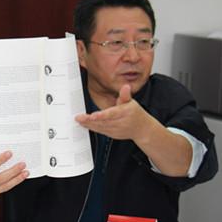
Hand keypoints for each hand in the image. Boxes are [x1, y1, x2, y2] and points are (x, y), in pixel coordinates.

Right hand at [0, 148, 27, 221]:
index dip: (1, 159)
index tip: (9, 154)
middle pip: (2, 177)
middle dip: (14, 171)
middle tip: (23, 164)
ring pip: (5, 186)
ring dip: (16, 179)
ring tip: (25, 173)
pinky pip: (1, 191)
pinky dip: (9, 185)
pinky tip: (15, 180)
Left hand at [77, 84, 191, 175]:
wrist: (142, 129)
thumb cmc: (135, 114)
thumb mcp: (132, 103)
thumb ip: (125, 95)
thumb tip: (125, 87)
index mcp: (124, 113)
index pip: (112, 114)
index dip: (102, 115)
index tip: (93, 116)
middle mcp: (119, 122)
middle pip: (103, 122)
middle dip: (90, 120)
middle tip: (79, 117)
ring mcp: (116, 130)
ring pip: (100, 128)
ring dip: (89, 124)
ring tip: (79, 120)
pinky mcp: (112, 134)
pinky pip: (101, 131)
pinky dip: (92, 128)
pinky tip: (84, 124)